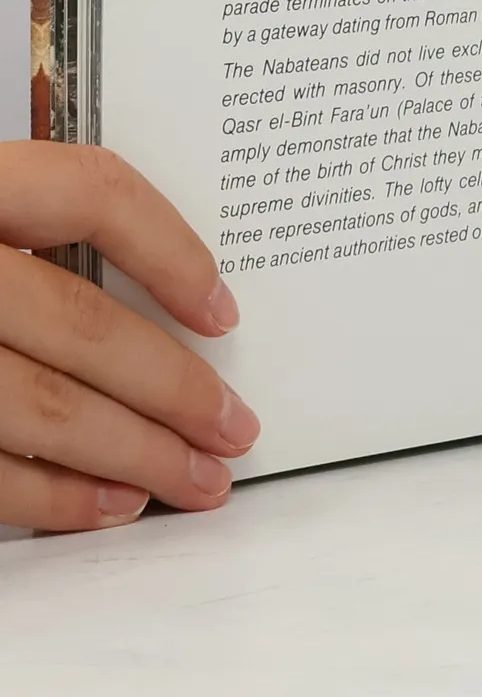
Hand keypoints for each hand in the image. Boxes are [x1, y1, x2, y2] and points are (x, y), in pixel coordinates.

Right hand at [0, 144, 256, 531]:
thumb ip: (31, 224)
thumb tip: (166, 295)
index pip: (88, 191)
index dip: (169, 247)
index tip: (223, 309)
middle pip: (77, 323)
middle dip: (173, 386)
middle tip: (235, 427)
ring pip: (39, 408)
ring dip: (131, 454)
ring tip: (194, 479)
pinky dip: (51, 498)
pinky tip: (107, 505)